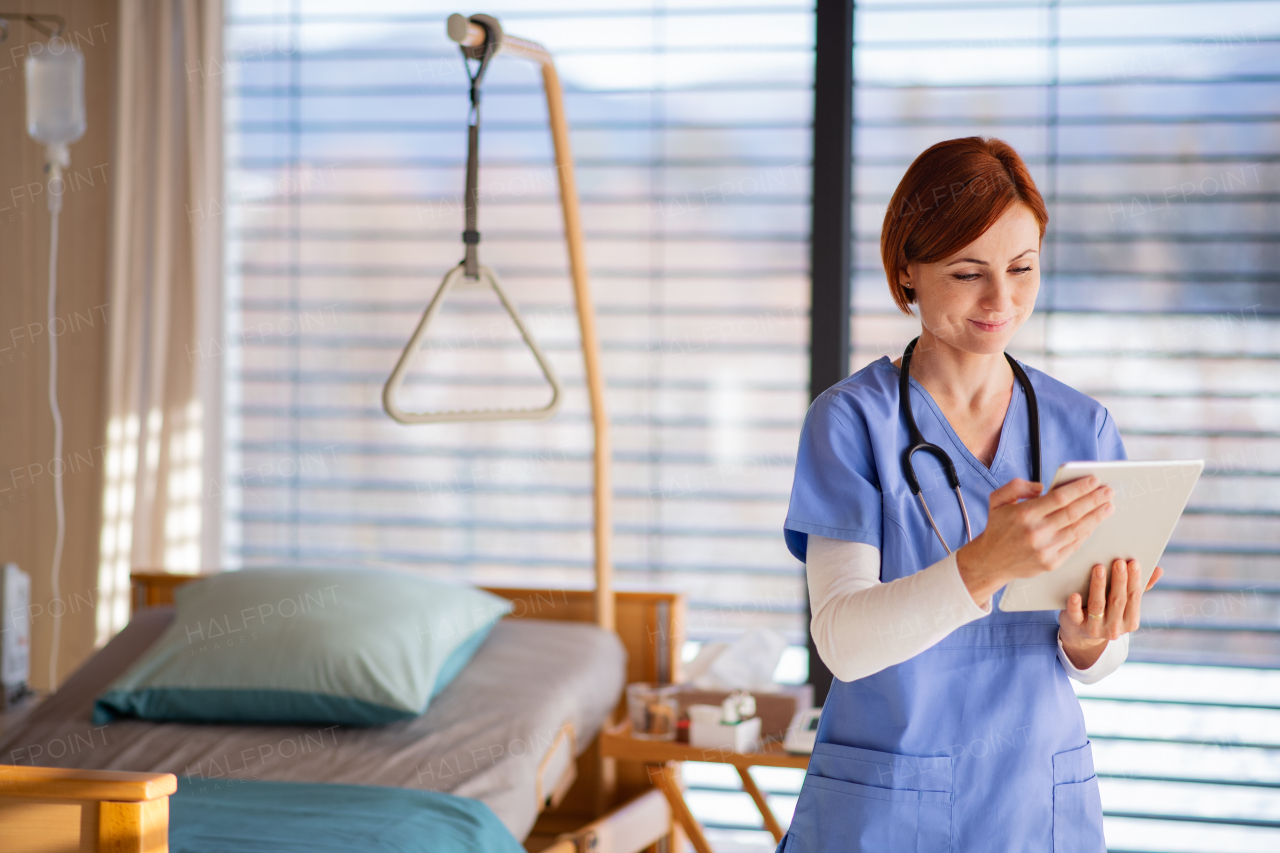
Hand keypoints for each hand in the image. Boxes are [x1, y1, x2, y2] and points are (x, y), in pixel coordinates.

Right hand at [956, 476, 1113, 606]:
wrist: (990, 562)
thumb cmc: (997, 528)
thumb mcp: (997, 499)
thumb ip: (1016, 486)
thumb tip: (1042, 487)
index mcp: (1024, 513)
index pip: (1059, 498)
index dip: (1079, 488)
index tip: (1094, 480)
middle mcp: (1036, 532)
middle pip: (1073, 512)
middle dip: (1094, 500)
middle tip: (1108, 491)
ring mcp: (1045, 549)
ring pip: (1078, 529)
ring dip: (1096, 517)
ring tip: (1108, 506)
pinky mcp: (1051, 563)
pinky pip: (1074, 545)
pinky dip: (1086, 533)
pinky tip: (1094, 523)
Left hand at [1058, 559, 1162, 668]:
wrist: (1080, 633)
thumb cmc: (1107, 610)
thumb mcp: (1124, 603)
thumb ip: (1140, 587)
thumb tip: (1159, 570)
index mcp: (1130, 621)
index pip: (1134, 598)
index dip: (1134, 580)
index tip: (1133, 563)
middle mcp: (1115, 628)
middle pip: (1118, 601)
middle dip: (1119, 581)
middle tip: (1118, 562)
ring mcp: (1095, 628)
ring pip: (1098, 606)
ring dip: (1099, 586)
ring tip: (1098, 568)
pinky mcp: (1077, 626)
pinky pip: (1076, 616)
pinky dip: (1075, 605)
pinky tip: (1075, 594)